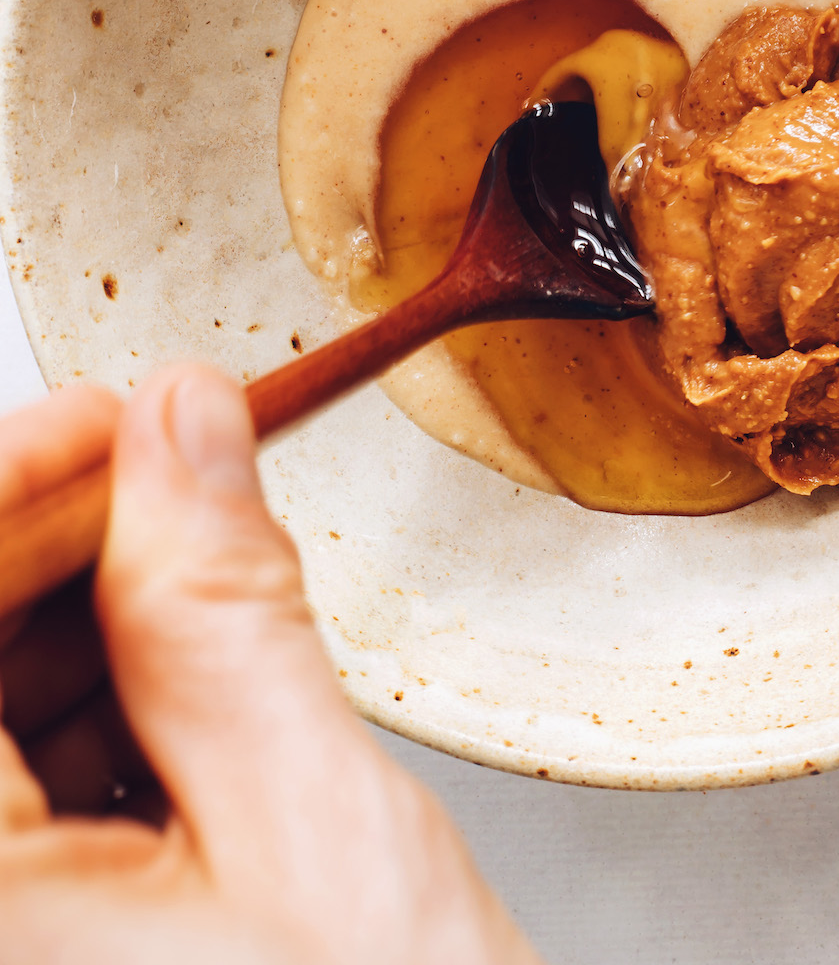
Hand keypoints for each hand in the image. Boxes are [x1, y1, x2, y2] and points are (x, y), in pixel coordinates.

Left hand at [0, 367, 539, 963]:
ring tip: (211, 589)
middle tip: (179, 471)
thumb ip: (224, 619)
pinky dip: (95, 747)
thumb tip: (179, 432)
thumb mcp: (321, 835)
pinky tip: (193, 711)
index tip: (109, 416)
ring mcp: (13, 950)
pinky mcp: (49, 963)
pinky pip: (25, 833)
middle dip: (62, 550)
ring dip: (83, 645)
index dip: (11, 485)